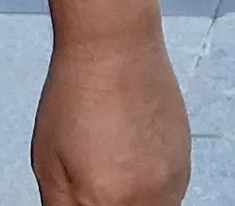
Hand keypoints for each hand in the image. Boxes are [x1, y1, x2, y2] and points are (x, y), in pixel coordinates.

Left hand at [29, 27, 190, 205]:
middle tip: (94, 189)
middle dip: (109, 205)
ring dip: (131, 204)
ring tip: (108, 173)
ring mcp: (175, 183)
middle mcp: (152, 200)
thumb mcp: (49, 165)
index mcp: (110, 203)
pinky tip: (128, 162)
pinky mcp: (186, 164)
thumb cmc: (73, 99)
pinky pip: (168, 197)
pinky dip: (149, 194)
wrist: (117, 45)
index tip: (84, 199)